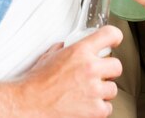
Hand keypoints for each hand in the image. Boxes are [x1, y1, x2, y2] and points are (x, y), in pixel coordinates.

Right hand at [0, 25, 122, 117]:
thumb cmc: (36, 82)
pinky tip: (86, 105)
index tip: (115, 41)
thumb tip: (66, 46)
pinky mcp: (95, 110)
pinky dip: (99, 108)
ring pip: (113, 89)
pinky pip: (107, 107)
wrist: (27, 103)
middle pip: (117, 66)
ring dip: (103, 92)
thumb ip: (63, 49)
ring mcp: (94, 89)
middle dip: (108, 71)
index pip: (110, 34)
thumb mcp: (49, 56)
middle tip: (97, 76)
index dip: (115, 37)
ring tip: (87, 93)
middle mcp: (90, 68)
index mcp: (80, 51)